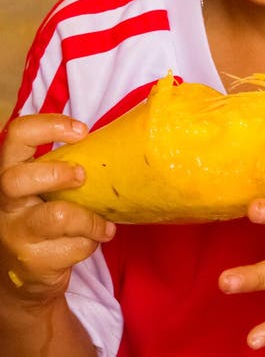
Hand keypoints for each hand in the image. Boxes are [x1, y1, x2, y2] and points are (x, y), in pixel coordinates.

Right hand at [0, 113, 114, 304]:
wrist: (21, 278)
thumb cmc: (41, 219)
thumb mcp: (41, 190)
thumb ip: (61, 167)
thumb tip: (114, 145)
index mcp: (10, 173)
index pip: (17, 135)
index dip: (49, 126)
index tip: (82, 131)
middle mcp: (5, 204)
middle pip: (16, 180)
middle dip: (57, 173)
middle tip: (83, 176)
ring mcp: (16, 235)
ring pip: (57, 217)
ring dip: (91, 220)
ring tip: (104, 225)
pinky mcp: (33, 263)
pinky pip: (74, 247)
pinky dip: (91, 242)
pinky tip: (91, 241)